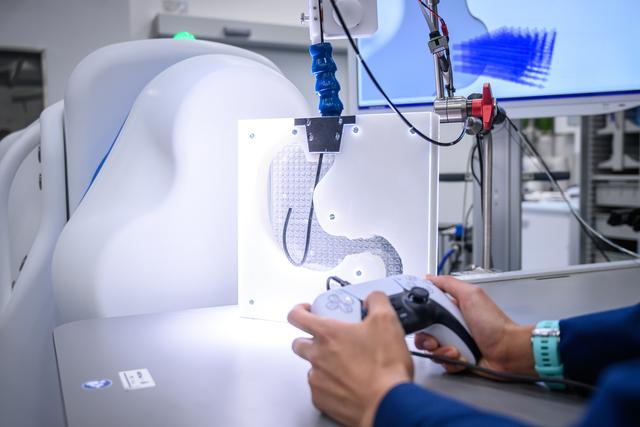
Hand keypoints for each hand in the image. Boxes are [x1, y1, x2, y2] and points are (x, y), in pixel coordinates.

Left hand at [288, 292, 412, 426]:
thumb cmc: (385, 367)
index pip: (296, 316)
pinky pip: (319, 388)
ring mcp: (318, 379)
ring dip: (323, 363)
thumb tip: (373, 298)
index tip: (306, 311)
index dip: (299, 310)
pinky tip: (348, 383)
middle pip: (299, 343)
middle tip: (330, 340)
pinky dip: (330, 384)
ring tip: (346, 364)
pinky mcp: (322, 400)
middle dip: (311, 339)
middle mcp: (317, 355)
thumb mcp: (387, 321)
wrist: (388, 404)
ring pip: (311, 367)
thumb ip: (376, 301)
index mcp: (327, 333)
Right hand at [415, 275, 535, 375]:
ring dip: (441, 351)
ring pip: (431, 350)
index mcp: (452, 309)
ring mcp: (454, 343)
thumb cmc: (494, 324)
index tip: (425, 320)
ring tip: (455, 349)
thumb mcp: (471, 295)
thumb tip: (430, 277)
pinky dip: (451, 361)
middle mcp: (451, 326)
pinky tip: (462, 357)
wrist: (508, 351)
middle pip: (424, 332)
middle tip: (438, 338)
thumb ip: (449, 284)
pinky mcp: (457, 360)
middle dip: (428, 338)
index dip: (421, 316)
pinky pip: (443, 363)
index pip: (425, 311)